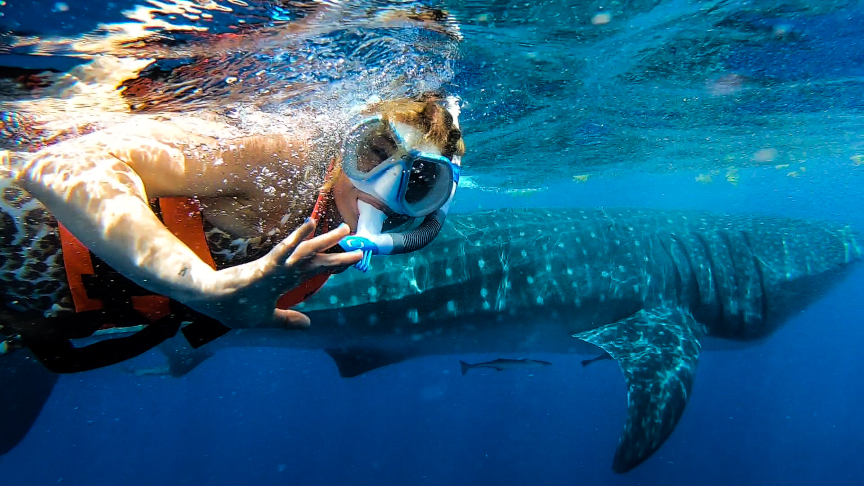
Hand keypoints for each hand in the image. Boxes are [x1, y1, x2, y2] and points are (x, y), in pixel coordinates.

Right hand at [192, 219, 361, 328]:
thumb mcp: (267, 318)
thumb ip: (287, 320)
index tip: (355, 257)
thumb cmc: (235, 306)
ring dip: (325, 241)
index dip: (336, 264)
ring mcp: (276, 267)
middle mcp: (284, 270)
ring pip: (306, 252)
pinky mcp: (264, 267)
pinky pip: (284, 250)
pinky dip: (297, 238)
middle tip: (360, 242)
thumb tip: (308, 325)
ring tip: (344, 228)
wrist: (210, 301)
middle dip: (339, 252)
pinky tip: (310, 224)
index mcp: (286, 280)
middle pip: (317, 259)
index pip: (317, 270)